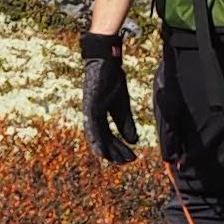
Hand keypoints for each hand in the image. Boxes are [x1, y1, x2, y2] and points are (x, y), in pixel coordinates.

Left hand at [81, 29, 138, 165]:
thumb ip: (126, 123)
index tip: (125, 159)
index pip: (106, 135)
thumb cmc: (112, 79)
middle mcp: (92, 114)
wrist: (106, 60)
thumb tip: (133, 141)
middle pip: (101, 138)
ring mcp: (90, 110)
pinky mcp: (91, 105)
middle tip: (124, 163)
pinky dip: (98, 140)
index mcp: (98, 114)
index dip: (115, 147)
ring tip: (117, 161)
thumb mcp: (122, 104)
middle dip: (113, 152)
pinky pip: (94, 127)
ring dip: (107, 149)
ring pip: (96, 136)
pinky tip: (103, 151)